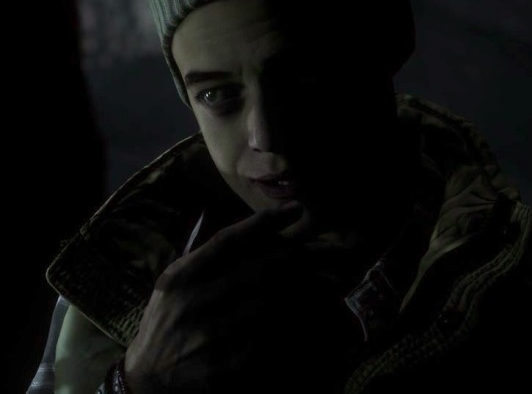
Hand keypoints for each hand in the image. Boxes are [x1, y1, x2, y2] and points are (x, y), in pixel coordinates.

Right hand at [124, 203, 355, 392]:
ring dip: (304, 292)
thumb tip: (249, 226)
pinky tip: (314, 320)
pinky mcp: (219, 371)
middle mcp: (192, 302)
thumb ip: (205, 255)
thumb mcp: (174, 282)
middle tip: (326, 250)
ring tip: (330, 281)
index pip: (228, 240)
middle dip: (299, 256)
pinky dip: (293, 330)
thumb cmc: (167, 321)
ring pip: (269, 305)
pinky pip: (267, 345)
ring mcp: (205, 337)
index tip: (296, 209)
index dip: (264, 222)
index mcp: (181, 275)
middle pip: (258, 269)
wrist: (146, 382)